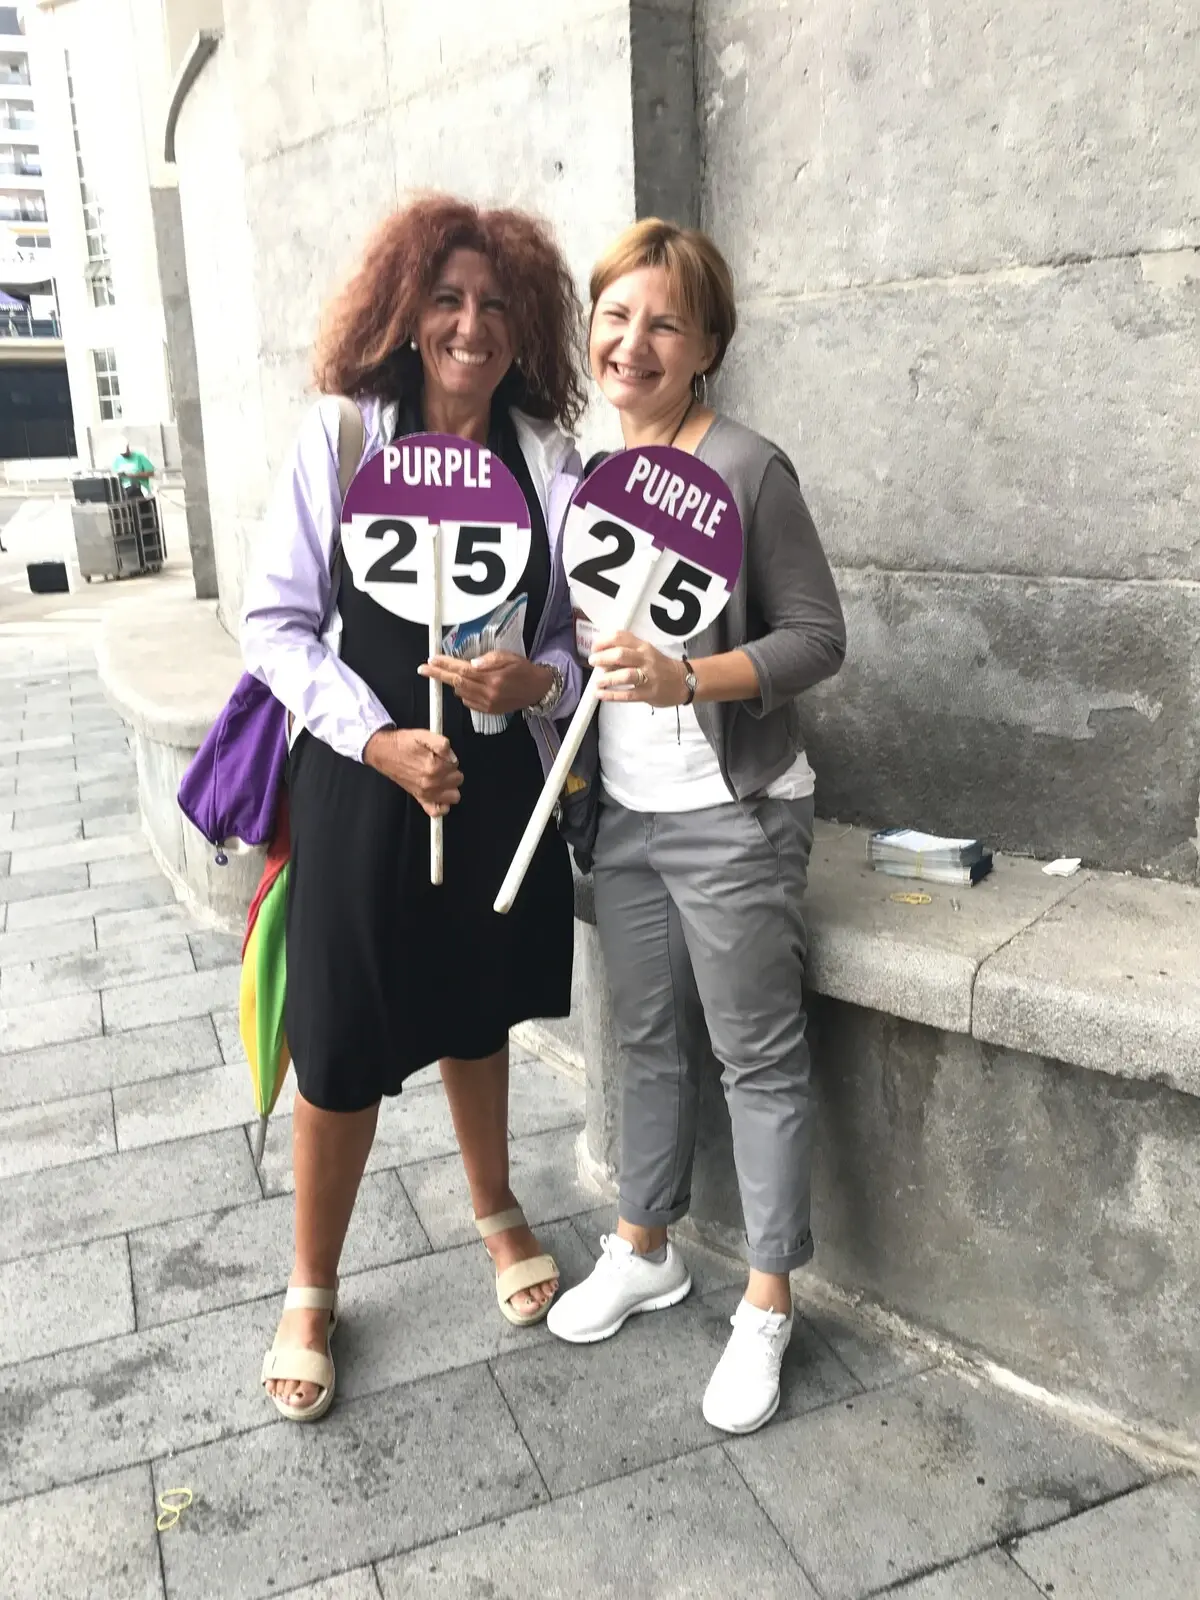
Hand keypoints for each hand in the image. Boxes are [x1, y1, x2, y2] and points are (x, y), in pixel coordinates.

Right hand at [363, 727, 462, 817]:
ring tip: (440, 777)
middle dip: (451, 771)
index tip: (440, 755)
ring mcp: (426, 793)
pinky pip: (438, 811)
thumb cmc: (402, 744)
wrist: (384, 752)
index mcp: (433, 766)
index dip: (449, 757)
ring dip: (450, 787)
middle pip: (458, 779)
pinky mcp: (420, 799)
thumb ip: (442, 744)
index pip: (455, 764)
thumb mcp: (423, 735)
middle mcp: (430, 783)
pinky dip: (442, 805)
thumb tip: (452, 757)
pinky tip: (439, 794)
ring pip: (454, 796)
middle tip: (439, 764)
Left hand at [419, 652, 553, 715]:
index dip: (445, 665)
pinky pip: (468, 702)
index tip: (431, 660)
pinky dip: (462, 692)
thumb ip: (489, 659)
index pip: (462, 670)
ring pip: (460, 693)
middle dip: (439, 675)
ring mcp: (487, 704)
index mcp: (493, 678)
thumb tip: (470, 663)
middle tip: (423, 669)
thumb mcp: (508, 656)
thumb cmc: (523, 669)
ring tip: (445, 673)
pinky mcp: (488, 711)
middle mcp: (488, 693)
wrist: (537, 689)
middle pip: (457, 682)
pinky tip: (464, 685)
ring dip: (451, 683)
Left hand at [589, 631, 686, 706]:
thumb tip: (603, 658)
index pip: (620, 637)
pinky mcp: (648, 693)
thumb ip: (627, 652)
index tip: (594, 648)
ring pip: (625, 675)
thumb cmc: (661, 666)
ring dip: (607, 678)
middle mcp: (645, 659)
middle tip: (593, 662)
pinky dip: (612, 695)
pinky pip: (627, 695)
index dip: (603, 641)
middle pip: (621, 655)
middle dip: (603, 658)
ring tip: (598, 682)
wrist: (684, 681)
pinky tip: (601, 695)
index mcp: (643, 646)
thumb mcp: (646, 653)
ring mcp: (648, 677)